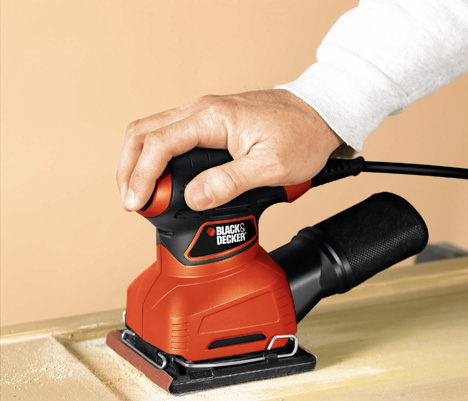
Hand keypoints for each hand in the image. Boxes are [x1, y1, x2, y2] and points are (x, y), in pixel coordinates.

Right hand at [117, 89, 341, 210]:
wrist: (319, 115)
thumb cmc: (301, 136)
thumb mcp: (270, 165)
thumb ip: (230, 182)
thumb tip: (194, 198)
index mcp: (213, 118)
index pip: (159, 144)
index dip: (141, 176)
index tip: (136, 203)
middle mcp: (202, 110)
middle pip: (143, 132)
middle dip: (128, 167)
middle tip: (130, 200)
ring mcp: (205, 115)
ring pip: (152, 131)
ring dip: (137, 161)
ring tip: (138, 192)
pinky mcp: (210, 123)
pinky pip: (169, 134)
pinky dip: (154, 155)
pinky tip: (157, 175)